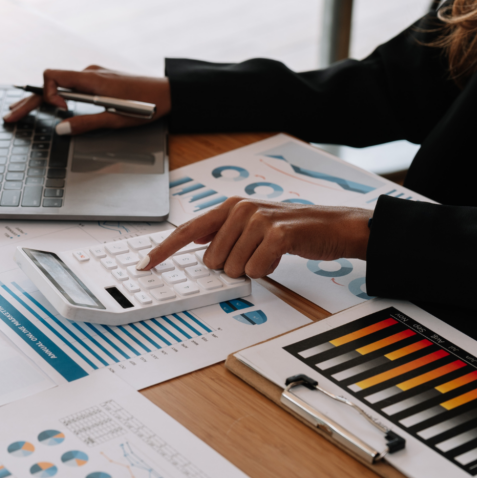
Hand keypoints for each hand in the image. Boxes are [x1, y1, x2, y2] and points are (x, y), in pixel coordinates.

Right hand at [3, 66, 170, 134]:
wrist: (170, 93)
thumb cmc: (147, 106)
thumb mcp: (116, 120)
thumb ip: (86, 123)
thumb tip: (60, 129)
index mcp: (91, 80)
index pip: (52, 76)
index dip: (48, 95)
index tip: (60, 113)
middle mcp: (89, 73)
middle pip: (50, 83)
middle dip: (29, 100)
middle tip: (10, 116)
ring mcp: (93, 76)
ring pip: (59, 84)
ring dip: (41, 98)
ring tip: (21, 111)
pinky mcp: (99, 80)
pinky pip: (71, 85)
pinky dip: (56, 95)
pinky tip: (49, 106)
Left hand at [137, 198, 371, 277]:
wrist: (331, 227)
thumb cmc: (290, 229)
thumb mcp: (251, 225)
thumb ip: (222, 231)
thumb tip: (194, 240)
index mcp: (229, 207)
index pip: (187, 231)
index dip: (164, 250)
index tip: (145, 264)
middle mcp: (240, 209)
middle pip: (212, 260)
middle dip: (232, 266)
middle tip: (255, 254)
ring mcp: (258, 219)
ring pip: (232, 268)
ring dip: (251, 269)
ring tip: (268, 253)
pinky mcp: (277, 233)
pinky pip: (255, 269)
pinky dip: (266, 271)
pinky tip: (278, 257)